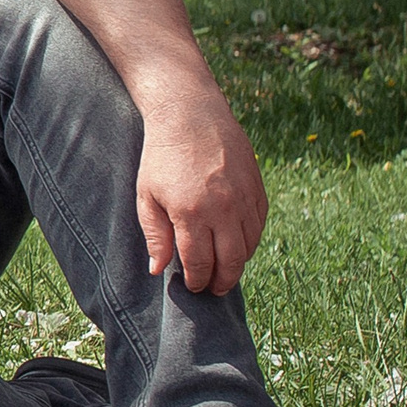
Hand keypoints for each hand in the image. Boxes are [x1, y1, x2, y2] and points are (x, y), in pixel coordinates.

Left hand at [136, 99, 268, 295]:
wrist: (191, 116)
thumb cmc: (162, 157)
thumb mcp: (147, 195)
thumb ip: (155, 235)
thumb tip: (158, 270)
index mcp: (191, 213)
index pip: (200, 262)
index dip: (197, 280)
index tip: (193, 287)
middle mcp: (223, 209)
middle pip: (231, 262)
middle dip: (222, 281)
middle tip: (214, 290)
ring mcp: (244, 199)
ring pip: (249, 247)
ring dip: (238, 264)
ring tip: (225, 270)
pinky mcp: (258, 189)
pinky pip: (259, 226)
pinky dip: (250, 242)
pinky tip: (237, 246)